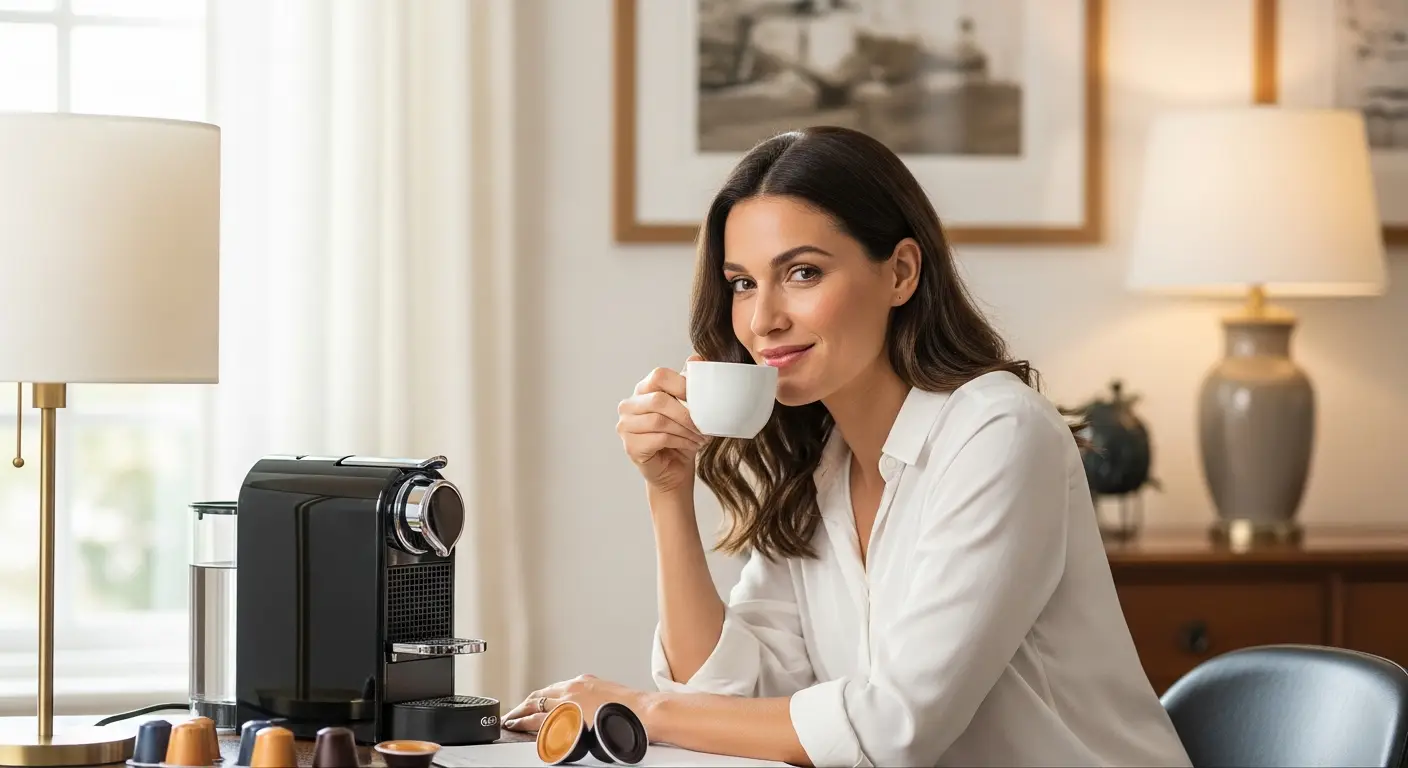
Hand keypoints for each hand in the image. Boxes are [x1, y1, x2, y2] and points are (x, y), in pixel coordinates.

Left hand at [502, 674, 648, 733]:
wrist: (642, 710)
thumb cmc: (630, 706)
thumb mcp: (607, 691)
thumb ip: (591, 694)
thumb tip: (586, 701)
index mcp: (580, 683)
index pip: (550, 689)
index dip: (535, 697)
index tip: (527, 703)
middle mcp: (571, 690)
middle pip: (538, 697)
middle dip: (522, 706)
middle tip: (511, 714)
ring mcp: (568, 704)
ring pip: (535, 709)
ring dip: (519, 716)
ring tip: (510, 722)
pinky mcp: (568, 719)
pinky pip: (541, 723)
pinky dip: (528, 726)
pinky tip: (521, 730)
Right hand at [616, 355, 706, 493]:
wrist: (675, 470)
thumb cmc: (681, 436)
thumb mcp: (689, 407)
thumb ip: (689, 382)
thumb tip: (697, 358)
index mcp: (643, 390)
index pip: (659, 375)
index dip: (683, 384)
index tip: (702, 399)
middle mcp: (629, 405)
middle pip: (659, 399)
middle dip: (686, 413)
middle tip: (703, 425)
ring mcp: (626, 426)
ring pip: (659, 420)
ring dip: (685, 430)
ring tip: (700, 437)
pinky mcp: (630, 446)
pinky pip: (658, 438)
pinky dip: (680, 441)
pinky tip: (690, 445)